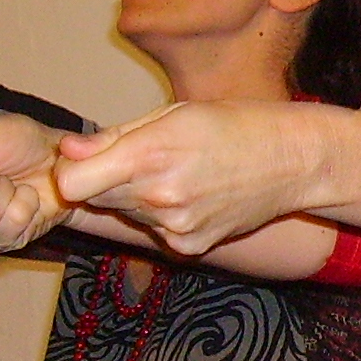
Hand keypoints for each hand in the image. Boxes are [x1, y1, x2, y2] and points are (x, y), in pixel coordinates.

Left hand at [52, 101, 326, 255]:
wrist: (292, 161)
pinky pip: (154, 230)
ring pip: (126, 212)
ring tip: (176, 172)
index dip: (72, 170)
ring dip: (136, 196)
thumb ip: (114, 136)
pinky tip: (193, 195)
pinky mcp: (189, 246)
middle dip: (104, 179)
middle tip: (140, 159)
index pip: (73, 183)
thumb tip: (67, 150)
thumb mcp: (173, 114)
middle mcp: (159, 196)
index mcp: (150, 154)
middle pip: (96, 197)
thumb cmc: (234, 125)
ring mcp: (175, 226)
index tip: (85, 158)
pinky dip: (162, 215)